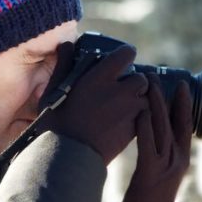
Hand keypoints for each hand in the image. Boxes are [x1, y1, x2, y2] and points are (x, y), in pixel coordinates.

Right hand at [39, 44, 148, 164]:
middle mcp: (119, 91)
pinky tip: (124, 124)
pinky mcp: (133, 131)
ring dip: (140, 101)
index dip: (126, 55)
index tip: (122, 60)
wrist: (67, 157)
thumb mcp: (54, 90)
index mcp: (100, 77)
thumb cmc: (55, 122)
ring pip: (147, 100)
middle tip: (123, 89)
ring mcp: (129, 112)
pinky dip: (139, 118)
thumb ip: (63, 65)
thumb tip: (66, 45)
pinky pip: (145, 118)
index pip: (126, 54)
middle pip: (141, 78)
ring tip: (126, 108)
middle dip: (135, 82)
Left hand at [114, 75, 191, 201]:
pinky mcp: (151, 173)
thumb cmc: (149, 196)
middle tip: (164, 77)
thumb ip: (159, 151)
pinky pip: (148, 146)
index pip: (185, 126)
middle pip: (175, 123)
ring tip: (151, 86)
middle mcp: (178, 160)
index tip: (181, 84)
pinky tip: (140, 113)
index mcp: (181, 158)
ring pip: (163, 130)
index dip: (184, 104)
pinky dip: (145, 128)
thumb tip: (151, 128)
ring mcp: (166, 167)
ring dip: (157, 107)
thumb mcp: (159, 170)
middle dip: (169, 99)